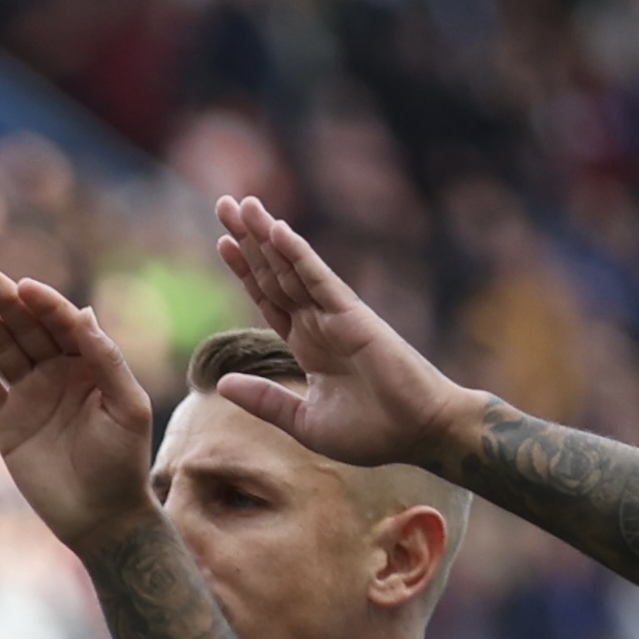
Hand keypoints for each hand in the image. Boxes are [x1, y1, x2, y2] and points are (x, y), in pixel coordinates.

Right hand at [0, 273, 157, 549]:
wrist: (101, 517)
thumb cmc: (123, 462)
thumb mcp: (127, 407)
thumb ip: (107, 360)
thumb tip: (82, 312)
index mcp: (88, 363)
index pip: (62, 323)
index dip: (44, 303)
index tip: (25, 288)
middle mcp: (56, 373)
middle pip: (27, 328)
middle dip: (8, 302)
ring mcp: (28, 396)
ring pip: (2, 351)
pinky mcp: (5, 424)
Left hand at [208, 194, 472, 469]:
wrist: (418, 434)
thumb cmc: (371, 433)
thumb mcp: (304, 422)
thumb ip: (265, 400)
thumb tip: (221, 383)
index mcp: (307, 345)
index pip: (269, 299)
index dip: (246, 270)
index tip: (222, 242)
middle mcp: (319, 323)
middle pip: (275, 273)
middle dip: (248, 240)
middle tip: (223, 204)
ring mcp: (335, 315)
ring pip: (292, 268)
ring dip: (266, 236)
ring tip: (241, 204)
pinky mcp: (353, 315)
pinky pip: (319, 278)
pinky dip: (297, 254)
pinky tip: (276, 230)